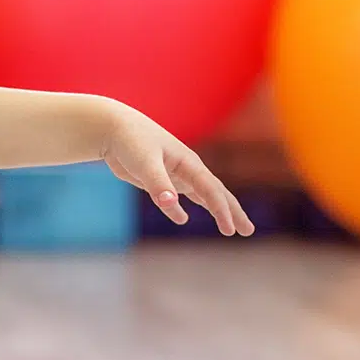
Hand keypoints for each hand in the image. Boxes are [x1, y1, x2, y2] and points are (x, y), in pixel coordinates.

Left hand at [98, 101, 253, 235]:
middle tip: (247, 231)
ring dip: (215, 210)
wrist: (112, 128)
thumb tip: (169, 203)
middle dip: (232, 212)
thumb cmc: (130, 140)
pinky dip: (178, 209)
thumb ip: (157, 182)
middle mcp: (186, 168)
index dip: (222, 211)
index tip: (230, 231)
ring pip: (200, 195)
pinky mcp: (158, 179)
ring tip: (229, 227)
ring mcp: (173, 174)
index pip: (211, 190)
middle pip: (215, 193)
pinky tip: (182, 219)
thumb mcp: (144, 162)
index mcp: (188, 162)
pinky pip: (175, 196)